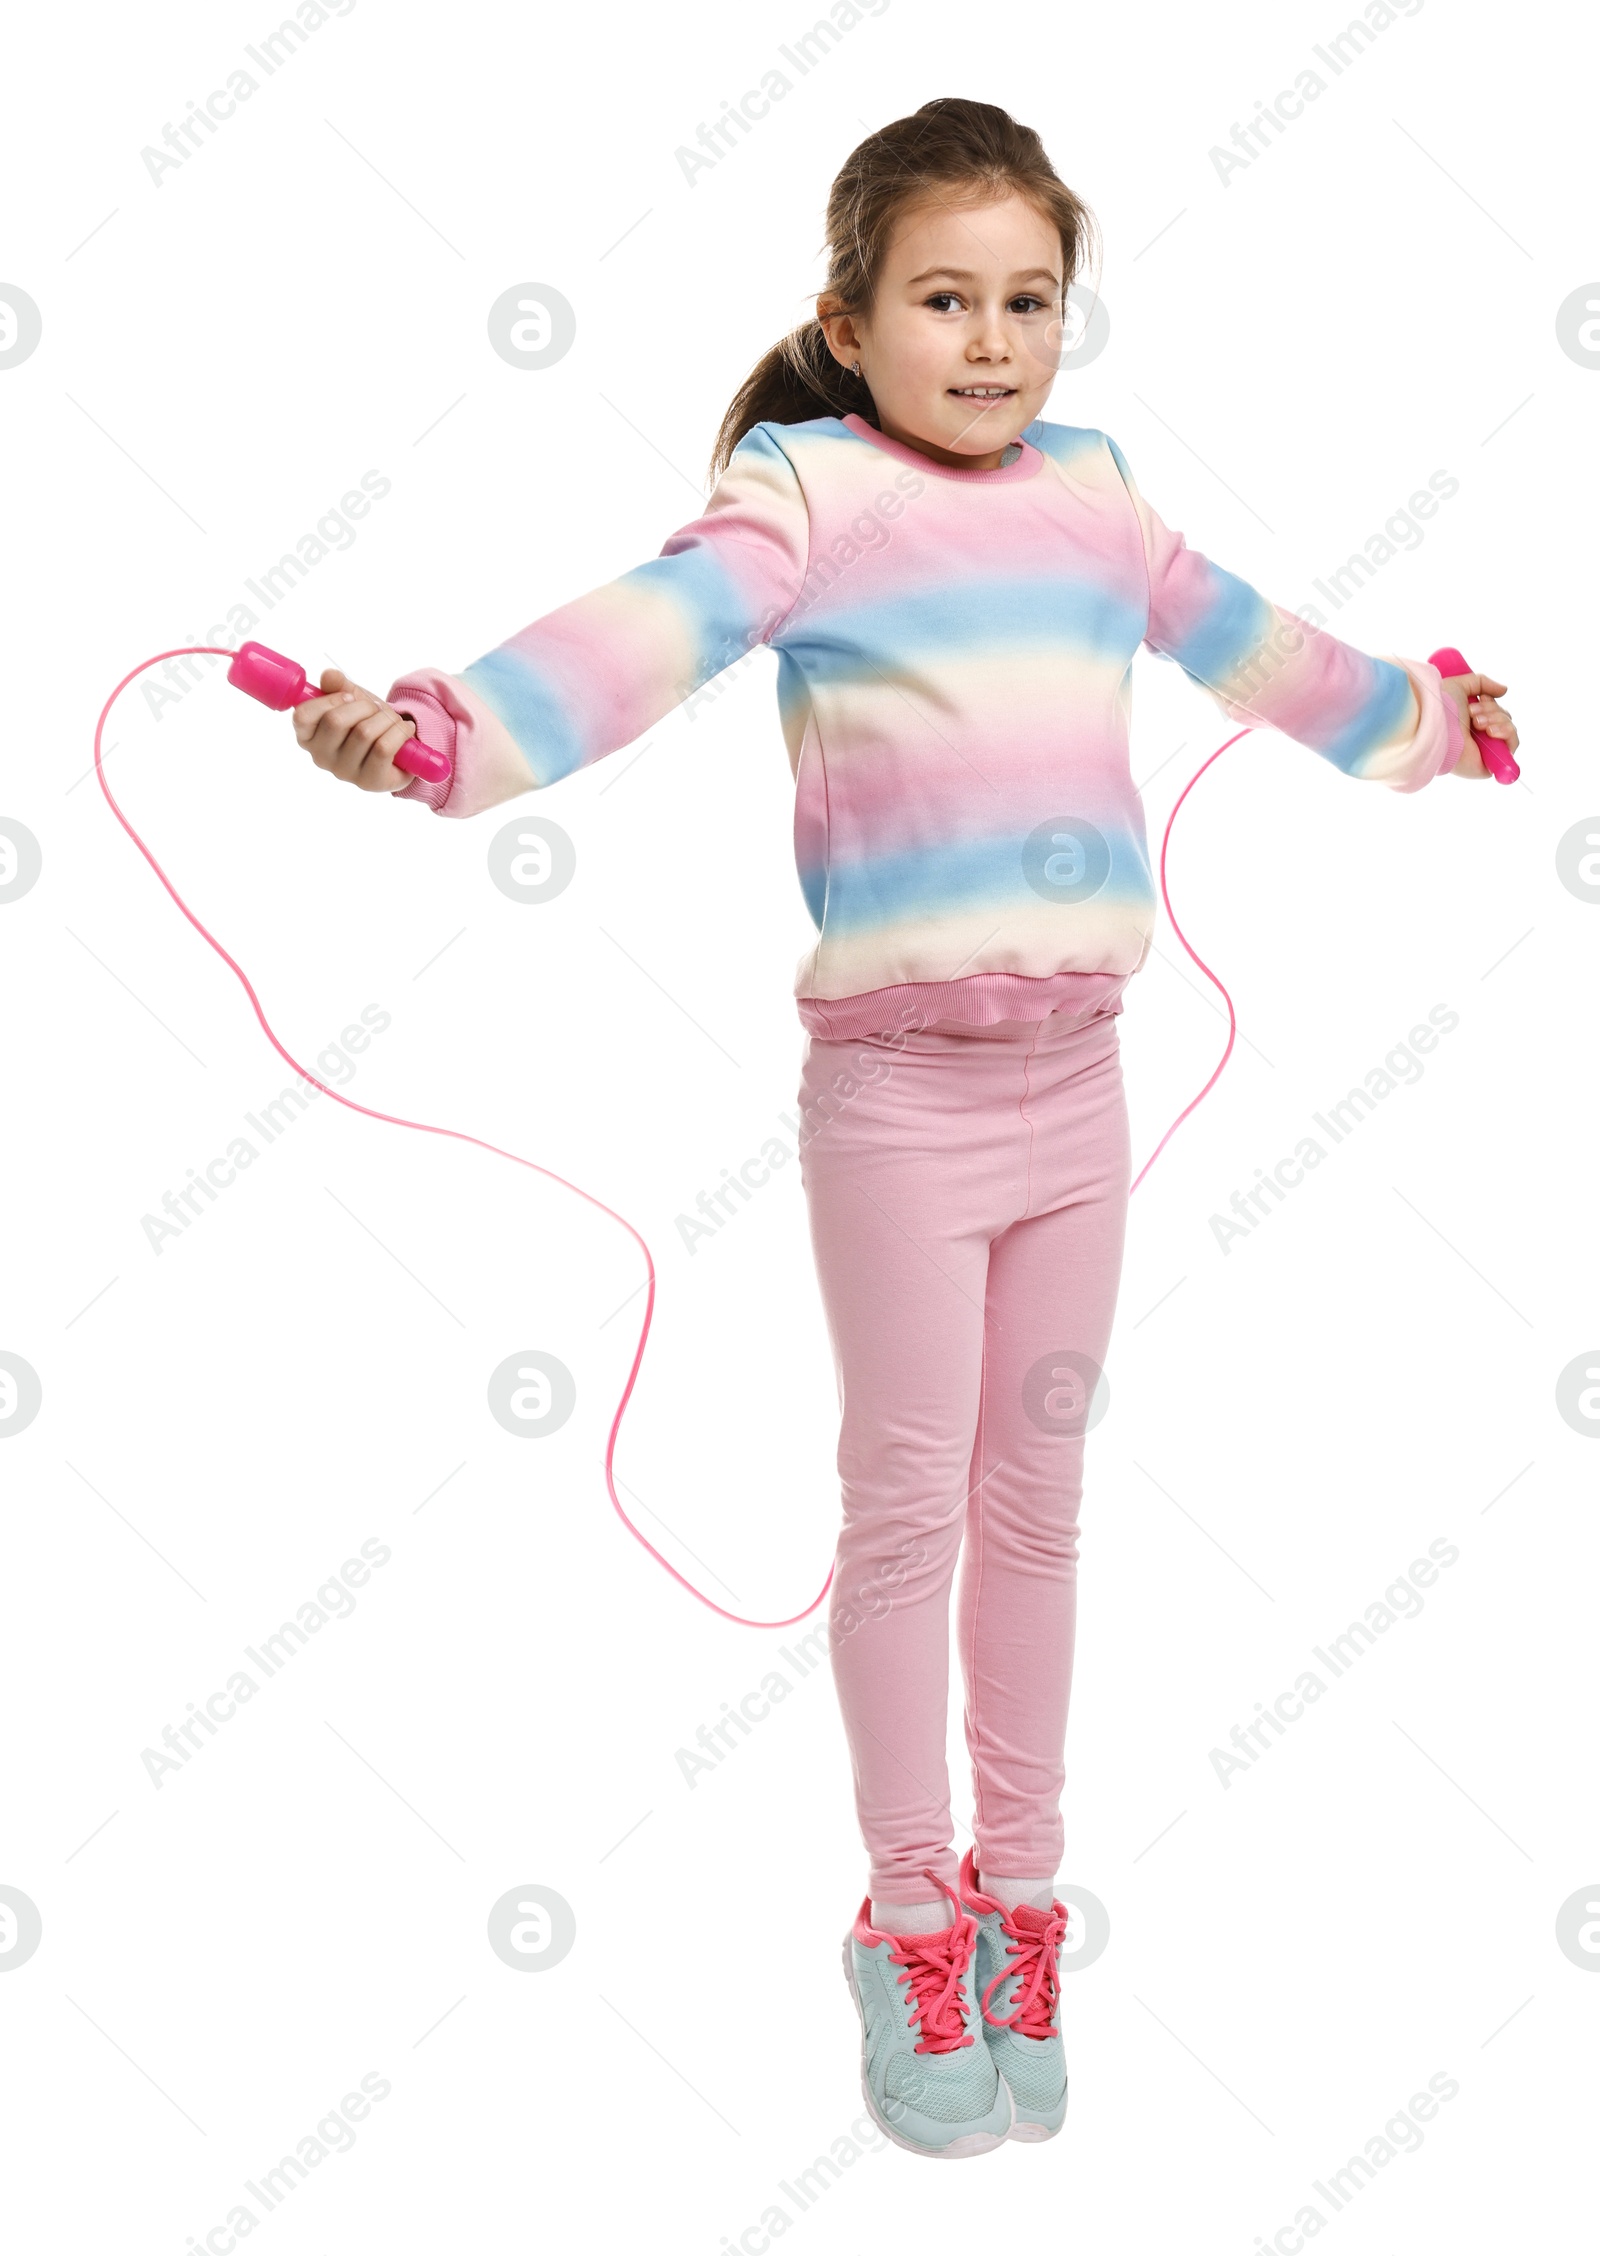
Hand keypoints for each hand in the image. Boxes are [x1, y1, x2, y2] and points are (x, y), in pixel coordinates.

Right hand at [292, 667, 419, 792]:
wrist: (398, 748)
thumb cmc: (367, 721)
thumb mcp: (352, 699)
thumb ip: (338, 685)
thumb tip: (329, 675)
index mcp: (308, 736)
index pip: (302, 716)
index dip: (329, 700)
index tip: (349, 697)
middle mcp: (321, 757)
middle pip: (336, 721)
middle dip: (364, 706)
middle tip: (376, 709)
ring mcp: (344, 772)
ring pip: (364, 733)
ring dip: (386, 718)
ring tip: (393, 720)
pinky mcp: (369, 782)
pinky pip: (384, 748)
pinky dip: (400, 733)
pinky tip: (406, 730)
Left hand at [1440, 671, 1517, 778]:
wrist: (1435, 727)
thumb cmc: (1441, 706)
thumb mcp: (1461, 685)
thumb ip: (1483, 683)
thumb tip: (1504, 690)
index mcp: (1469, 721)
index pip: (1494, 711)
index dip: (1491, 703)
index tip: (1481, 698)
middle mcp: (1476, 737)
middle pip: (1504, 718)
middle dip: (1492, 710)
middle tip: (1472, 713)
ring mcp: (1484, 750)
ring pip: (1509, 729)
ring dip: (1497, 719)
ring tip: (1476, 723)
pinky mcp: (1489, 763)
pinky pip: (1512, 746)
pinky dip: (1507, 733)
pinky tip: (1490, 731)